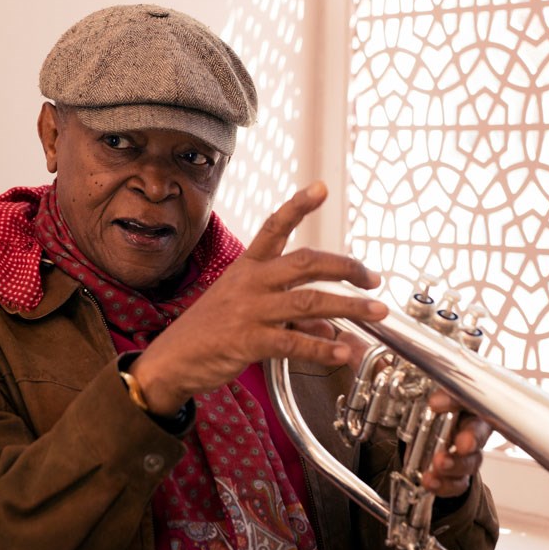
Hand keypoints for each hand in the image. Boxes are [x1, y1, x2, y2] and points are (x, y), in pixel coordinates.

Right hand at [131, 181, 389, 415]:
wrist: (172, 361)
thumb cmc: (207, 333)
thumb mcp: (246, 312)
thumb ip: (290, 316)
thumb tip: (328, 326)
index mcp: (247, 268)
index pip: (273, 228)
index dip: (297, 206)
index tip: (320, 188)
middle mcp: (250, 283)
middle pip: (305, 262)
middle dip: (345, 267)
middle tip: (372, 277)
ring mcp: (249, 310)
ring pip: (308, 302)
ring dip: (348, 307)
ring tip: (376, 312)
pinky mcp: (249, 340)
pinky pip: (294, 341)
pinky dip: (322, 348)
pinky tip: (342, 352)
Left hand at [421, 389, 490, 498]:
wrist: (430, 439)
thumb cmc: (441, 415)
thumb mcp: (439, 401)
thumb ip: (442, 398)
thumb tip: (436, 402)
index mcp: (473, 410)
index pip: (474, 405)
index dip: (460, 407)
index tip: (440, 406)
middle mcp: (475, 434)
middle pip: (479, 437)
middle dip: (471, 440)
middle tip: (462, 444)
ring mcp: (469, 457)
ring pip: (469, 463)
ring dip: (455, 465)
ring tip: (439, 464)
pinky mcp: (459, 477)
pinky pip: (457, 484)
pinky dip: (443, 485)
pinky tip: (430, 481)